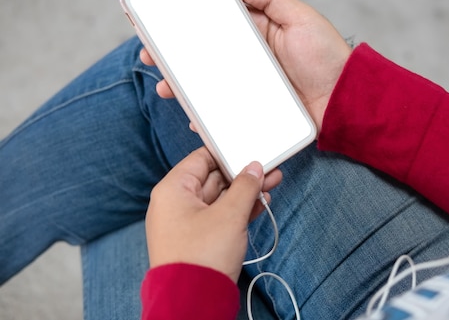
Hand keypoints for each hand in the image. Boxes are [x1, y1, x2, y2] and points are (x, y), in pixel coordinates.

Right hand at [140, 0, 351, 130]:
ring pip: (209, 86)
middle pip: (205, 57)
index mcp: (258, 34)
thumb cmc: (327, 56)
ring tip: (165, 88)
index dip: (188, 25)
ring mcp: (251, 87)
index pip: (216, 26)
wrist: (346, 100)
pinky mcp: (255, 110)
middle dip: (175, 58)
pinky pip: (226, 113)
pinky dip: (207, 117)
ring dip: (183, 87)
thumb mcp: (301, 18)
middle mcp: (250, 60)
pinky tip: (194, 118)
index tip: (162, 24)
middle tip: (151, 57)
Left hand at [145, 147, 281, 282]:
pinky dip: (238, 210)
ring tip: (271, 184)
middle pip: (213, 178)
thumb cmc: (201, 257)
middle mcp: (176, 204)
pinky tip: (260, 203)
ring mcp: (186, 222)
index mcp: (173, 190)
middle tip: (267, 169)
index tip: (248, 150)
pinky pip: (219, 216)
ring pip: (220, 198)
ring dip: (245, 192)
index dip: (227, 153)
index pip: (201, 158)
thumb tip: (253, 169)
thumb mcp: (230, 215)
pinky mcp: (198, 239)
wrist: (193, 301)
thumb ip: (245, 186)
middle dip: (242, 175)